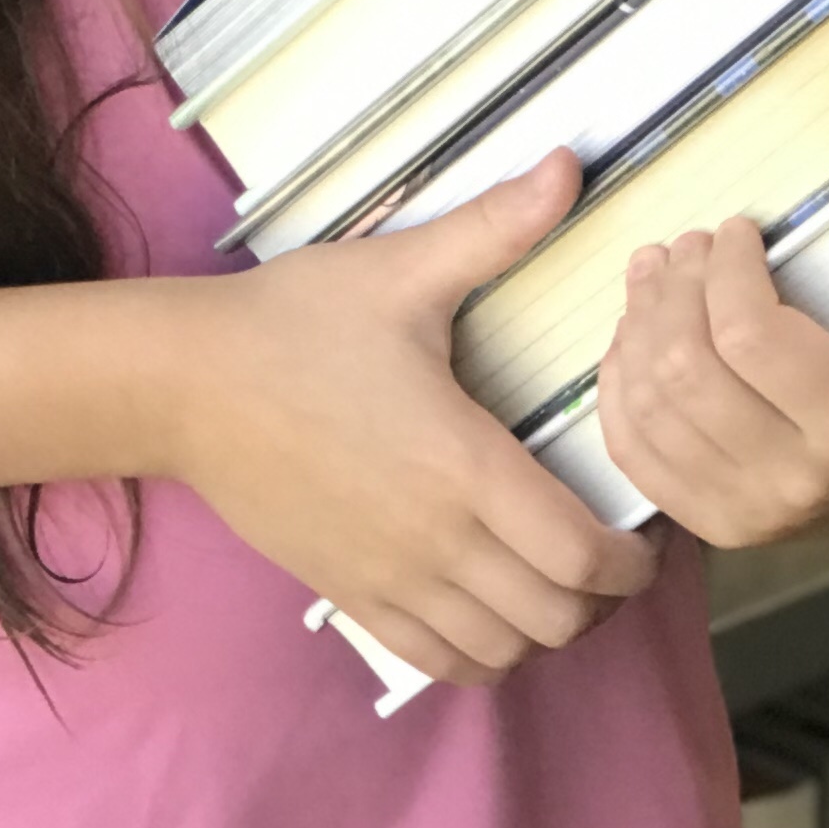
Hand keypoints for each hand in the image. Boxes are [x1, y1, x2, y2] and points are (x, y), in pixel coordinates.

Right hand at [145, 150, 660, 692]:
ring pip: (503, 652)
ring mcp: (390, 578)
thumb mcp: (399, 270)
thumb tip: (570, 165)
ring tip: (555, 580)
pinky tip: (490, 607)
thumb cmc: (293, 322)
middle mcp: (435, 538)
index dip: (632, 561)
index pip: (580, 555)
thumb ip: (494, 227)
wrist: (184, 384)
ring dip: (546, 629)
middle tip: (610, 551)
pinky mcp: (350, 595)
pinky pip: (439, 662)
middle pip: (556, 618)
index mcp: (462, 464)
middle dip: (602, 597)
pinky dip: (483, 653)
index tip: (643, 533)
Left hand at [592, 218, 828, 548]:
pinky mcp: (711, 523)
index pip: (750, 338)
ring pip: (650, 403)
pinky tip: (635, 333)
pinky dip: (619, 383)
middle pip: (687, 368)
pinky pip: (632, 452)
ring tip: (657, 273)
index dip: (726, 269)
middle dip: (675, 287)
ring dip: (640, 323)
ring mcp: (748, 513)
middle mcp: (799, 483)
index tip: (738, 231)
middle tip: (689, 244)